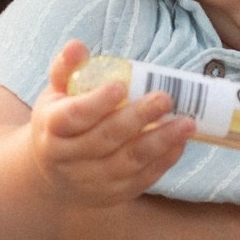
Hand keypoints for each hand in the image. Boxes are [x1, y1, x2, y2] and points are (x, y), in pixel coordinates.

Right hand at [29, 41, 193, 205]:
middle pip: (105, 138)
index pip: (74, 116)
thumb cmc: (58, 124)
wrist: (53, 176)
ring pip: (129, 161)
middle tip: (166, 97)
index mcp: (52, 128)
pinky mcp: (114, 194)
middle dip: (138, 118)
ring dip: (160, 141)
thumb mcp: (55, 94)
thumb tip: (78, 45)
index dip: (97, 103)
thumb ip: (67, 68)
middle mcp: (69, 159)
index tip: (121, 86)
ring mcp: (93, 180)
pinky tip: (181, 141)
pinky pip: (143, 178)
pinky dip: (164, 160)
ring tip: (187, 122)